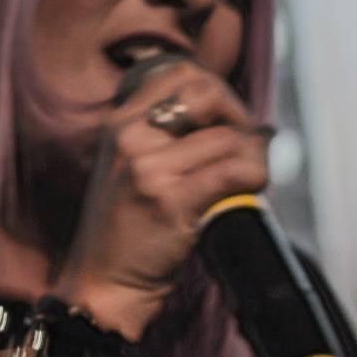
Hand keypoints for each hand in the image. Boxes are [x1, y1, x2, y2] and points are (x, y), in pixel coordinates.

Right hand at [59, 57, 271, 338]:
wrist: (102, 285)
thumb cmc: (126, 230)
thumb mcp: (132, 167)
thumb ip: (165, 134)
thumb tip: (225, 108)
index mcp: (119, 122)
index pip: (179, 71)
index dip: (215, 89)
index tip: (226, 120)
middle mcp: (129, 137)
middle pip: (205, 92)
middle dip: (238, 114)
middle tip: (246, 145)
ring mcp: (148, 168)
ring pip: (227, 137)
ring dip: (252, 155)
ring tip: (248, 176)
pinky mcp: (170, 201)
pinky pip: (232, 170)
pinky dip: (254, 176)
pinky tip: (250, 188)